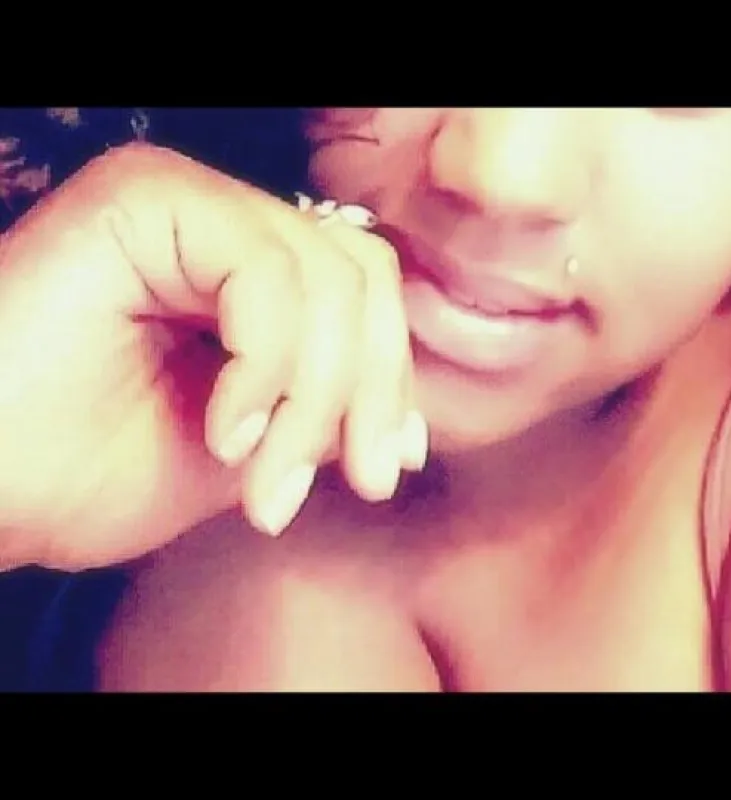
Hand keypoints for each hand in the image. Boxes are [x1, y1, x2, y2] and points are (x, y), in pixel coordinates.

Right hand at [0, 143, 425, 570]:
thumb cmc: (97, 471)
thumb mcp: (255, 451)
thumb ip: (326, 414)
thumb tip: (402, 423)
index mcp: (251, 273)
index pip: (366, 294)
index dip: (391, 378)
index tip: (389, 463)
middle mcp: (224, 221)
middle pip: (360, 277)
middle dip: (368, 393)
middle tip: (353, 482)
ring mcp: (188, 202)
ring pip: (325, 278)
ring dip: (312, 399)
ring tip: (263, 481)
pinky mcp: (145, 198)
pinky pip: (262, 273)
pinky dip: (265, 366)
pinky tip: (224, 434)